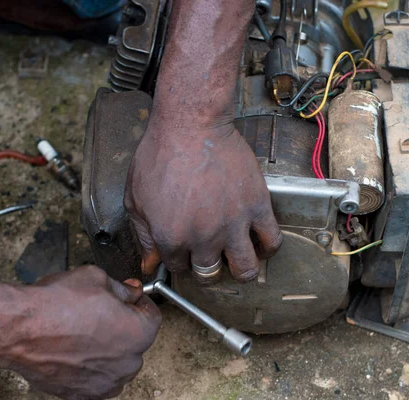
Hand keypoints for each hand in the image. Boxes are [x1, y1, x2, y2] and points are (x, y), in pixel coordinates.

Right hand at [1, 266, 160, 398]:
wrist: (18, 329)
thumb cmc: (55, 305)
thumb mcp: (97, 278)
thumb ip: (122, 288)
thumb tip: (131, 292)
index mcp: (138, 334)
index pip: (152, 316)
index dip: (140, 302)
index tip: (130, 298)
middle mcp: (127, 364)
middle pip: (135, 340)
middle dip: (123, 324)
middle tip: (101, 310)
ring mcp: (105, 383)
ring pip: (116, 362)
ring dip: (108, 347)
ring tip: (84, 329)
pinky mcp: (81, 394)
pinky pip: (96, 377)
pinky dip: (90, 364)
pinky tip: (74, 347)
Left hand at [124, 122, 282, 280]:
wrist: (191, 126)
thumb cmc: (161, 154)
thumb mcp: (136, 197)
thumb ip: (143, 236)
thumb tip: (149, 264)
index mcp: (171, 238)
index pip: (179, 267)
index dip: (181, 260)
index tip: (185, 252)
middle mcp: (203, 238)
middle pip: (209, 274)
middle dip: (206, 268)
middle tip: (209, 256)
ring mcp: (233, 224)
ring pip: (246, 268)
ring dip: (241, 270)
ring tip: (239, 261)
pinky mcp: (256, 206)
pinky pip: (272, 240)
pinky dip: (269, 247)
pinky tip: (260, 242)